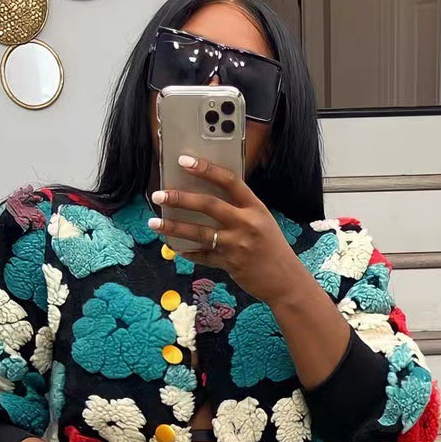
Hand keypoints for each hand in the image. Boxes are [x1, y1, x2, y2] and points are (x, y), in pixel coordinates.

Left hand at [149, 155, 302, 302]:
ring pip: (199, 233)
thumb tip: (206, 199)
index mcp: (255, 207)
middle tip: (160, 194)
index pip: (228, 181)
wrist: (286, 280)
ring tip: (155, 223)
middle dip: (180, 198)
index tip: (184, 161)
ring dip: (174, 227)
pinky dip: (188, 252)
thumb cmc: (272, 248)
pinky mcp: (230, 264)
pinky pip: (203, 256)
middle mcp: (246, 224)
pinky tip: (175, 247)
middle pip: (209, 205)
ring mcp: (238, 245)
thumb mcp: (262, 221)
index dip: (206, 169)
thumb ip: (239, 210)